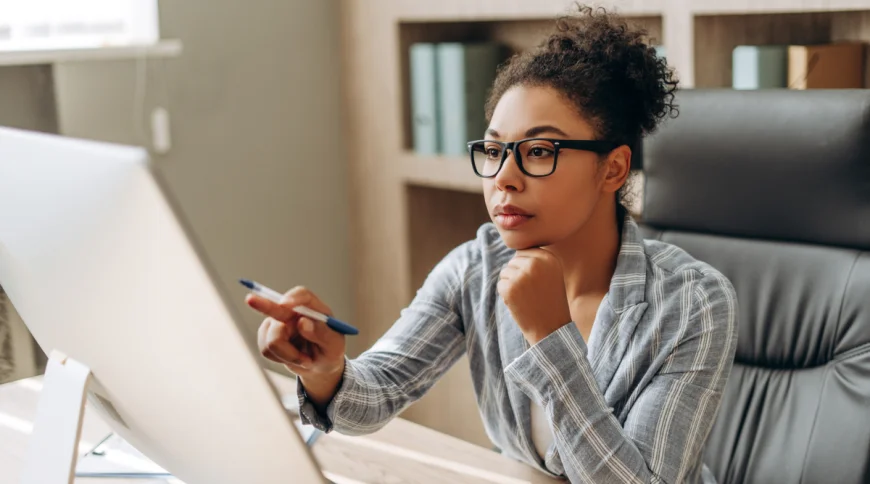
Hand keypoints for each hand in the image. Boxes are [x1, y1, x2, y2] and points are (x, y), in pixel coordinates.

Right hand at [247, 286, 344, 407]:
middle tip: (250, 299)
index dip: (292, 298)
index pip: (302, 295)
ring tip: (305, 359)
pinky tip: (292, 359)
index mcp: (314, 308)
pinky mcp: (268, 336)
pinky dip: (281, 359)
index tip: (286, 304)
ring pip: (272, 339)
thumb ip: (321, 333)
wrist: (320, 367)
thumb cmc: (330, 351)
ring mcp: (279, 323)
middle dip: (263, 305)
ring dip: (288, 355)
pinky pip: (265, 349)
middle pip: (276, 307)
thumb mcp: (334, 345)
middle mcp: (294, 312)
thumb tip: (303, 322)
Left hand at [498, 248, 571, 344]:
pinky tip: (520, 304)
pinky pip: (500, 284)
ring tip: (527, 298)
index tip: (537, 283)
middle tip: (532, 292)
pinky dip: (506, 295)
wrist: (551, 328)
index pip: (525, 252)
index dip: (527, 269)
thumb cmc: (550, 301)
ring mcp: (522, 275)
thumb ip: (537, 259)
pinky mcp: (510, 288)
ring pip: (505, 272)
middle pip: (514, 260)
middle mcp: (536, 263)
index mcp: (548, 257)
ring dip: (512, 285)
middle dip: (518, 276)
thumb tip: (516, 246)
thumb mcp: (551, 273)